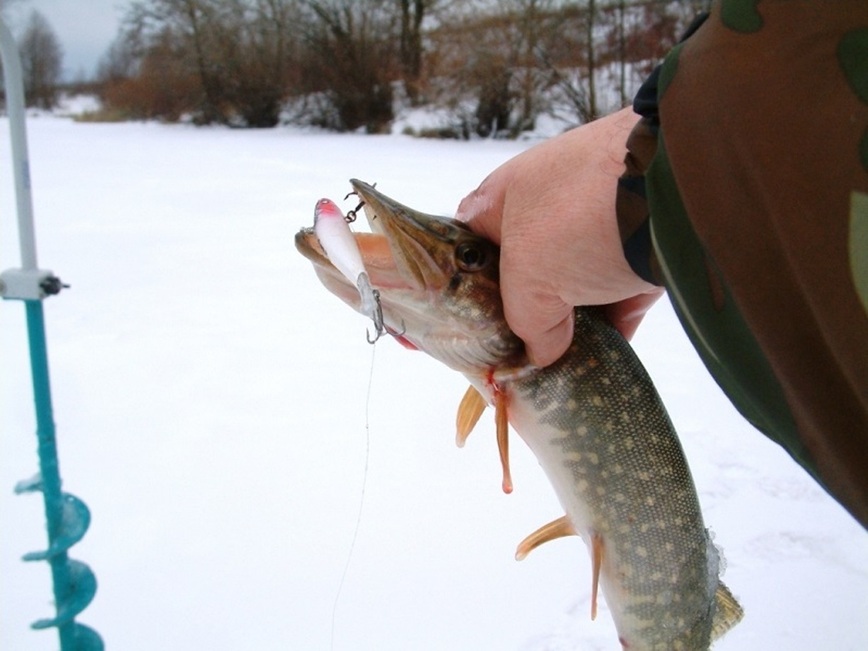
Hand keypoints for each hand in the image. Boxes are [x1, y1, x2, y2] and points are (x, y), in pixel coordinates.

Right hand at [456, 107, 662, 366]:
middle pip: (524, 273)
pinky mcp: (640, 253)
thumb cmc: (579, 219)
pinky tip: (596, 364)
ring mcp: (597, 229)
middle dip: (522, 317)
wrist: (678, 192)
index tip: (469, 329)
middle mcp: (548, 207)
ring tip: (554, 372)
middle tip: (514, 359)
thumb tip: (542, 352)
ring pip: (571, 290)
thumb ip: (524, 321)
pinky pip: (616, 301)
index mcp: (506, 196)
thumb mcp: (529, 277)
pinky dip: (607, 331)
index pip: (470, 242)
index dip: (465, 286)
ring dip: (566, 330)